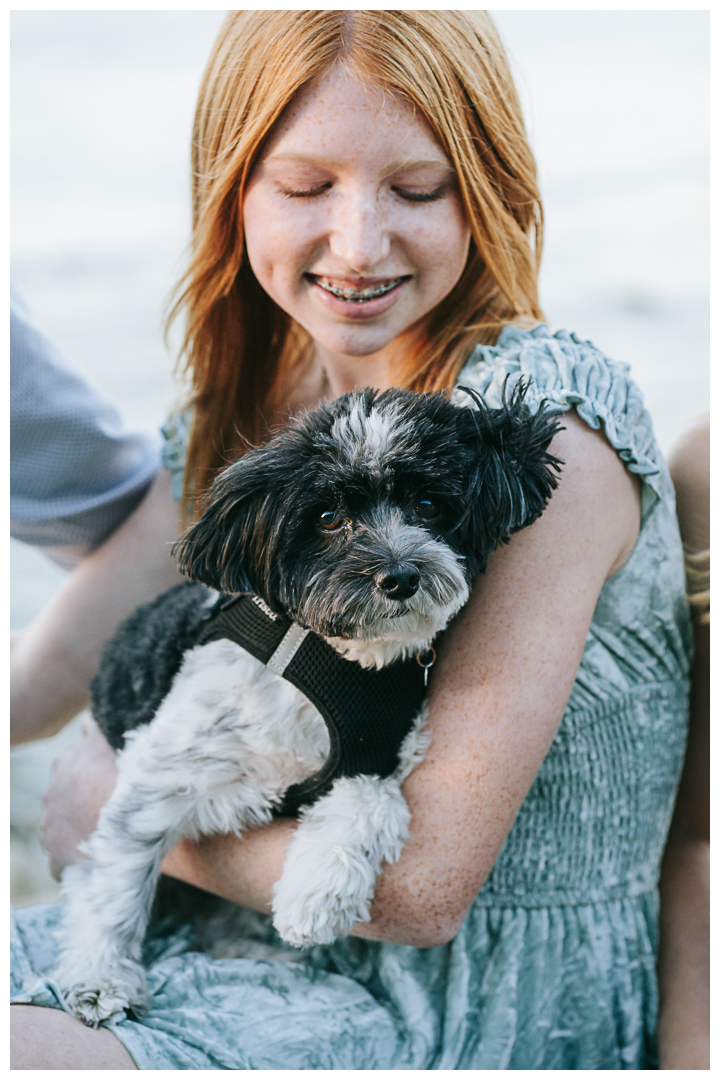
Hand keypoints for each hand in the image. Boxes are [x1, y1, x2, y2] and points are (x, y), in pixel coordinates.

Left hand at [40, 713, 117, 879]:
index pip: (68, 767)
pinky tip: (90, 861)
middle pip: (61, 800)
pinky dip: (71, 861)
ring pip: (57, 829)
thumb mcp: (109, 738)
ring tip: (101, 838)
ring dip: (74, 832)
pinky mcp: (56, 854)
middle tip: (107, 811)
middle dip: (79, 805)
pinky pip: (58, 863)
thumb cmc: (126, 774)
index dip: (86, 777)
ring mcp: (50, 824)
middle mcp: (51, 793)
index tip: (103, 786)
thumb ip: (95, 727)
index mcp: (65, 762)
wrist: (130, 815)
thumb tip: (87, 718)